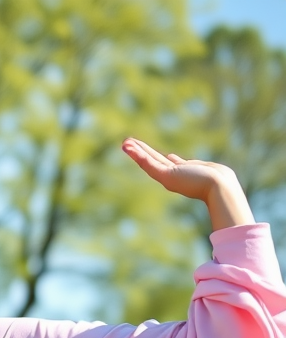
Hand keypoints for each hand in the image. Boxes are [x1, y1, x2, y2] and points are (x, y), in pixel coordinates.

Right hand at [122, 137, 254, 229]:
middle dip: (140, 151)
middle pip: (153, 160)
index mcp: (181, 172)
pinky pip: (148, 163)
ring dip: (136, 151)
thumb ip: (188, 163)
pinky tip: (129, 148)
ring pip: (149, 161)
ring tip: (124, 143)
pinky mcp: (166, 176)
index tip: (145, 149)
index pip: (164, 161)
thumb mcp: (202, 166)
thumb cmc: (218, 178)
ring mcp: (168, 176)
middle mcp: (172, 175)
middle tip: (127, 143)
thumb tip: (172, 157)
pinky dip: (138, 156)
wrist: (220, 187)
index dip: (154, 154)